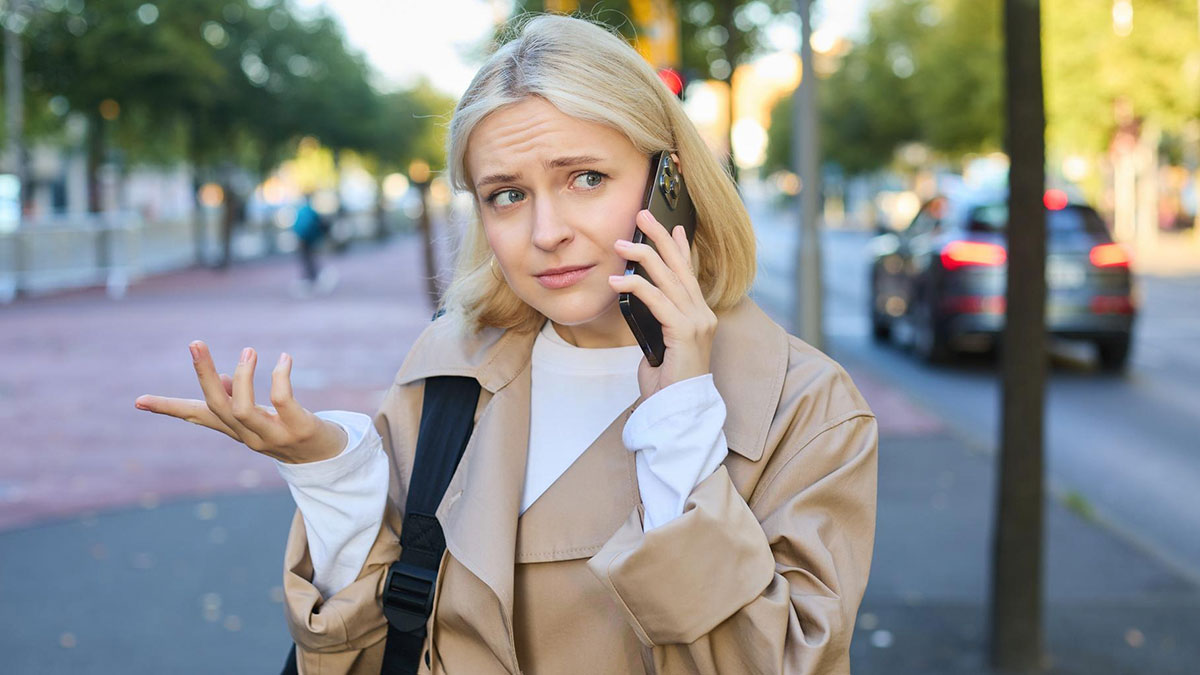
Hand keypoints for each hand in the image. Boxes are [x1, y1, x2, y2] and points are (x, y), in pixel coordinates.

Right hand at [134, 341, 347, 463]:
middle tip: (195, 343)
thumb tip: (224, 379)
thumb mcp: (263, 418)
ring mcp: (273, 435)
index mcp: (236, 430)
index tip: (138, 401)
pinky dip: (279, 376)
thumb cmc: (293, 431)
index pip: (197, 416)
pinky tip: (285, 359)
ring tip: (249, 351)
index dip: (168, 408)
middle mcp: (249, 436)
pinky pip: (282, 401)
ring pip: (241, 408)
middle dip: (203, 374)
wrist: (331, 459)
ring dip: (242, 376)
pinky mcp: (299, 429)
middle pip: (215, 406)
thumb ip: (239, 399)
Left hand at [609, 208, 717, 399]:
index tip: (674, 226)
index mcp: (699, 316)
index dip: (680, 248)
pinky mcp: (685, 332)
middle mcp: (703, 314)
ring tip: (620, 243)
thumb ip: (657, 321)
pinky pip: (656, 300)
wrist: (677, 411)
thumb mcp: (659, 343)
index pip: (689, 273)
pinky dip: (635, 287)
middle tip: (643, 214)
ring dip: (642, 256)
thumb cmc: (666, 383)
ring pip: (668, 278)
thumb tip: (639, 299)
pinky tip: (617, 281)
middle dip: (660, 237)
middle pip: (680, 266)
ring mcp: (697, 322)